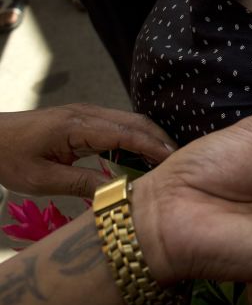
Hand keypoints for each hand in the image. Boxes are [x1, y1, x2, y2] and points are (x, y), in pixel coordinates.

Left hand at [0, 104, 175, 196]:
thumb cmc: (10, 158)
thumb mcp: (43, 179)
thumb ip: (83, 183)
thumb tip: (120, 192)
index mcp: (78, 126)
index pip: (126, 134)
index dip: (153, 147)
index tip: (175, 160)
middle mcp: (88, 113)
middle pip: (136, 122)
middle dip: (160, 139)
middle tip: (181, 161)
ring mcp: (87, 112)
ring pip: (130, 121)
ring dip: (150, 137)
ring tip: (167, 160)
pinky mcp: (84, 117)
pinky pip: (119, 124)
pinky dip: (137, 137)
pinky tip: (143, 154)